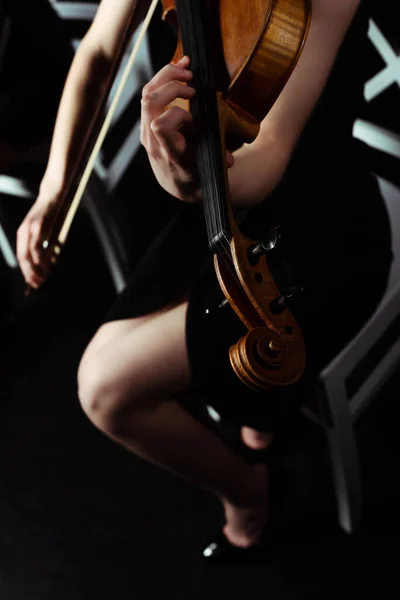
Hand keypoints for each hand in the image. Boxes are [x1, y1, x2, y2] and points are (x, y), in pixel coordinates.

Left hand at [16, 193, 58, 288]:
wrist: (52, 196)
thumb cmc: (51, 215)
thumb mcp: (46, 233)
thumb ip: (44, 247)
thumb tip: (46, 264)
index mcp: (23, 235)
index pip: (21, 258)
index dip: (26, 272)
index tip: (33, 283)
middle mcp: (23, 233)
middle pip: (22, 258)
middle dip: (29, 274)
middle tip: (37, 284)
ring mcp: (29, 229)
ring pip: (27, 255)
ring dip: (34, 269)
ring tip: (42, 278)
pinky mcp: (37, 226)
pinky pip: (36, 246)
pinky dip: (39, 258)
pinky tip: (45, 265)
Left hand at [140, 55, 233, 201]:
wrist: (177, 184)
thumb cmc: (196, 173)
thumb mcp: (208, 168)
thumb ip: (218, 161)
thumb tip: (229, 160)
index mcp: (169, 153)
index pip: (160, 126)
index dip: (177, 114)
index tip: (193, 118)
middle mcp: (153, 141)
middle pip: (150, 101)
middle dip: (172, 86)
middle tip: (193, 86)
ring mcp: (146, 130)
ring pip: (147, 94)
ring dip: (166, 76)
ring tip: (187, 72)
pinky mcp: (146, 121)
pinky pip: (149, 94)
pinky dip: (164, 78)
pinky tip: (180, 71)